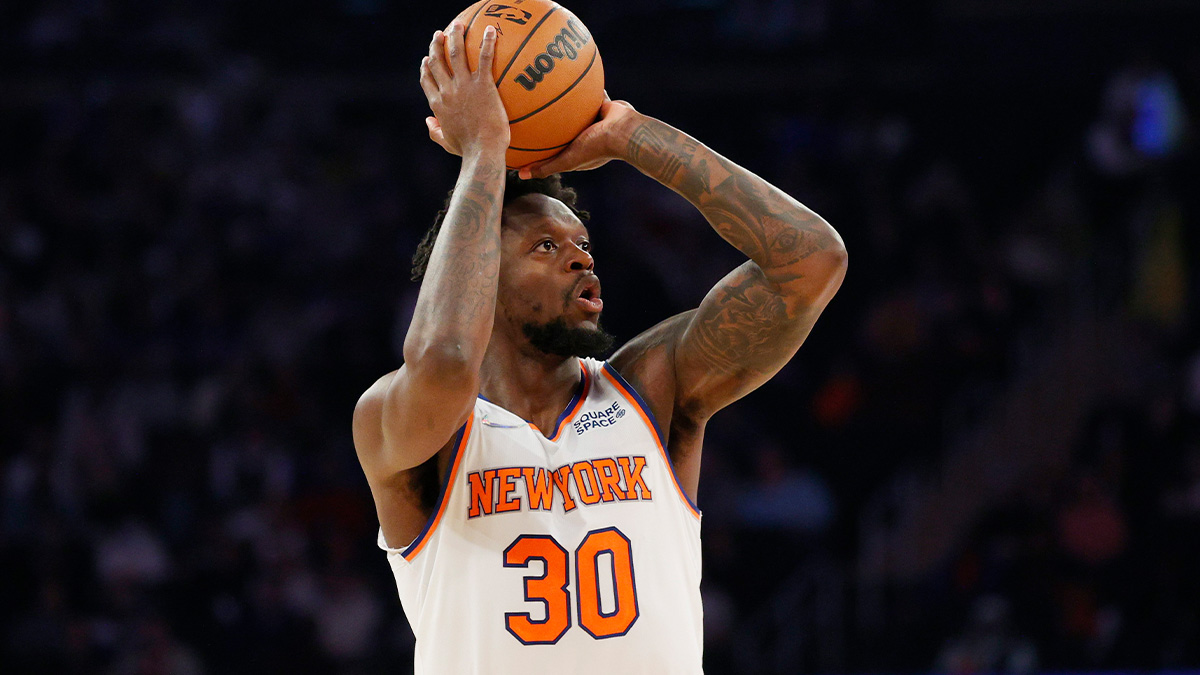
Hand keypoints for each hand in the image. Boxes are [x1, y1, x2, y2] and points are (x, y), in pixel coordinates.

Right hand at [419, 22, 508, 156]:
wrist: (482, 151)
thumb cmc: (468, 150)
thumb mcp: (447, 142)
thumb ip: (435, 131)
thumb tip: (428, 122)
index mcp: (437, 104)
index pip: (427, 79)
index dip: (426, 66)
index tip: (427, 57)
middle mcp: (447, 91)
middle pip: (437, 61)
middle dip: (437, 45)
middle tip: (440, 34)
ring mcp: (464, 86)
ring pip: (455, 53)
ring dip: (455, 36)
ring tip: (458, 24)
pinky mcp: (483, 85)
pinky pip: (484, 58)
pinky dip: (487, 42)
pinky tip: (491, 30)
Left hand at [517, 95, 640, 178]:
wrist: (625, 130)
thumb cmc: (597, 148)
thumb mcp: (567, 160)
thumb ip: (546, 167)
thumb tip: (520, 174)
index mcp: (578, 151)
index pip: (555, 148)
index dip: (542, 145)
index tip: (525, 138)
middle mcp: (586, 136)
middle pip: (563, 128)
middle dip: (550, 121)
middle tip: (530, 111)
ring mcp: (595, 121)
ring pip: (574, 110)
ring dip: (564, 103)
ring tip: (545, 89)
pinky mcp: (603, 105)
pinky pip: (589, 93)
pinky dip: (580, 86)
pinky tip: (565, 75)